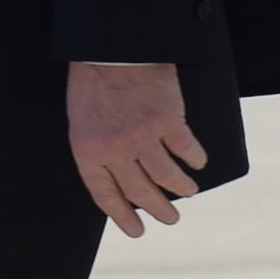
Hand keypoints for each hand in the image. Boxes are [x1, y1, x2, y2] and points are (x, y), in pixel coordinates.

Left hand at [68, 62, 205, 237]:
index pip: (104, 194)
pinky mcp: (168, 122)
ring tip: (188, 192)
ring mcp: (143, 137)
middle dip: (158, 210)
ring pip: (168, 177)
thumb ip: (97, 147)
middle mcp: (115, 149)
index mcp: (87, 150)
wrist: (110, 47)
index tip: (137, 231)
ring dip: (181, 188)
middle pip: (141, 191)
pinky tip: (198, 161)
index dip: (122, 215)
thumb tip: (118, 174)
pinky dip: (195, 159)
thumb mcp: (81, 119)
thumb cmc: (92, 81)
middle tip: (170, 219)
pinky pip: (187, 151)